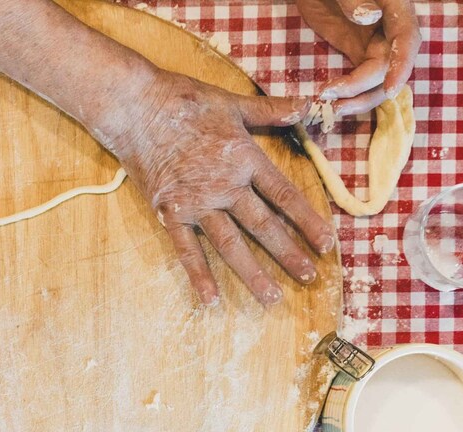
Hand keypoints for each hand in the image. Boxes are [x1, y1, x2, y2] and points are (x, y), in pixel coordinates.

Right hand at [108, 70, 334, 305]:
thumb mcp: (232, 102)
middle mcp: (225, 186)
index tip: (326, 243)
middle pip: (263, 226)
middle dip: (288, 254)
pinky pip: (186, 249)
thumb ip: (270, 110)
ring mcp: (197, 203)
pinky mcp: (170, 212)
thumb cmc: (183, 101)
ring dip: (253, 273)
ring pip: (231, 244)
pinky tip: (211, 299)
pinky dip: (199, 275)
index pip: (284, 195)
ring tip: (271, 298)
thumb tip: (305, 106)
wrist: (136, 108)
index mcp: (244, 158)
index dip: (307, 220)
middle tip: (308, 278)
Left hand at [297, 0, 420, 115]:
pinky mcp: (357, 51)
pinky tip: (333, 101)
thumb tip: (370, 16)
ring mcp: (373, 41)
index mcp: (394, 7)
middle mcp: (389, 28)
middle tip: (334, 100)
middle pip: (390, 66)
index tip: (389, 88)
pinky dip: (350, 92)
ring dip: (359, 98)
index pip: (407, 38)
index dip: (401, 65)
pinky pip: (361, 78)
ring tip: (333, 109)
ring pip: (377, 78)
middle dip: (365, 87)